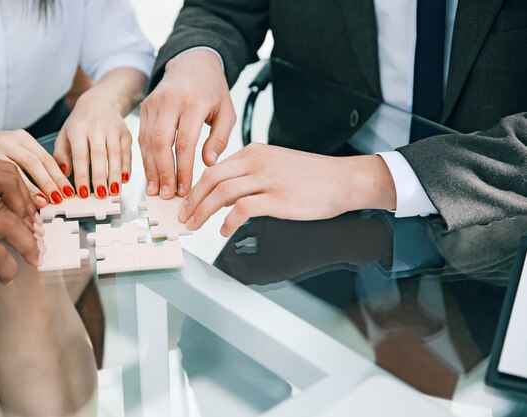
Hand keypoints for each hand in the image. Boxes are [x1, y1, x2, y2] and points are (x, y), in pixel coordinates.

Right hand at [0, 129, 73, 205]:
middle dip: (52, 183)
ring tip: (47, 203)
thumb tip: (57, 190)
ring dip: (36, 188)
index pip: (47, 158)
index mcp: (22, 138)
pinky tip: (22, 202)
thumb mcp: (14, 152)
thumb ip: (33, 166)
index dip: (60, 176)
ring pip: (21, 169)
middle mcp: (10, 140)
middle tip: (63, 199)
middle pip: (37, 162)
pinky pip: (2, 176)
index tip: (70, 191)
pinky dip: (15, 191)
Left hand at [54, 89, 131, 198]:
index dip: (82, 174)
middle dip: (100, 177)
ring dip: (115, 175)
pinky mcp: (126, 133)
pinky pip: (127, 152)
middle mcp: (97, 127)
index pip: (80, 154)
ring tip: (114, 192)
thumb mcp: (65, 134)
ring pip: (116, 154)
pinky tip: (124, 180)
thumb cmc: (80, 123)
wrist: (100, 102)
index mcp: (78, 128)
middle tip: (100, 195)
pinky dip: (126, 167)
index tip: (82, 192)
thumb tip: (63, 173)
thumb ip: (61, 154)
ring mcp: (113, 129)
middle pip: (100, 155)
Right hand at [139, 49, 235, 198]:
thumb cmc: (213, 91)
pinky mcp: (145, 107)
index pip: (185, 142)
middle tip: (166, 195)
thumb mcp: (227, 112)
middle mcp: (170, 101)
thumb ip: (220, 139)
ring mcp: (154, 103)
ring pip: (147, 141)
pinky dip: (145, 158)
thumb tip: (208, 164)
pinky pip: (142, 136)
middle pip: (161, 143)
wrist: (193, 62)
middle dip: (163, 172)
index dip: (183, 169)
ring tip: (156, 190)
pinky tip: (151, 175)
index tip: (185, 190)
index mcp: (194, 103)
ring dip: (151, 169)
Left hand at [177, 143, 396, 236]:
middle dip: (191, 199)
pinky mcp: (278, 199)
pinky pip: (242, 209)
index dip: (195, 187)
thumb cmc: (313, 176)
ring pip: (222, 192)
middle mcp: (258, 162)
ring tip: (194, 225)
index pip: (214, 167)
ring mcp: (268, 179)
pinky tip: (224, 231)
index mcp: (254, 152)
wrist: (345, 180)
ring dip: (203, 211)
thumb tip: (224, 194)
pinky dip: (228, 221)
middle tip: (183, 216)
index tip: (187, 202)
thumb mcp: (276, 165)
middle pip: (211, 178)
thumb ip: (249, 174)